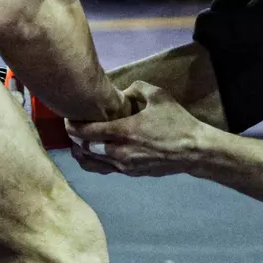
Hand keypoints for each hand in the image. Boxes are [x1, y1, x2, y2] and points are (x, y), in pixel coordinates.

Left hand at [66, 81, 200, 176]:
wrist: (194, 151)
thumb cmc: (177, 123)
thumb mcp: (159, 96)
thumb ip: (136, 88)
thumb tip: (122, 92)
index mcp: (124, 132)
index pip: (86, 132)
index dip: (72, 126)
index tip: (67, 118)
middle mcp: (119, 152)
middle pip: (84, 148)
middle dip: (74, 139)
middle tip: (72, 128)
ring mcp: (124, 166)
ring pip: (92, 163)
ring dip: (81, 153)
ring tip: (78, 143)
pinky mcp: (131, 174)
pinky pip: (104, 169)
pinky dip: (94, 162)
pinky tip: (93, 154)